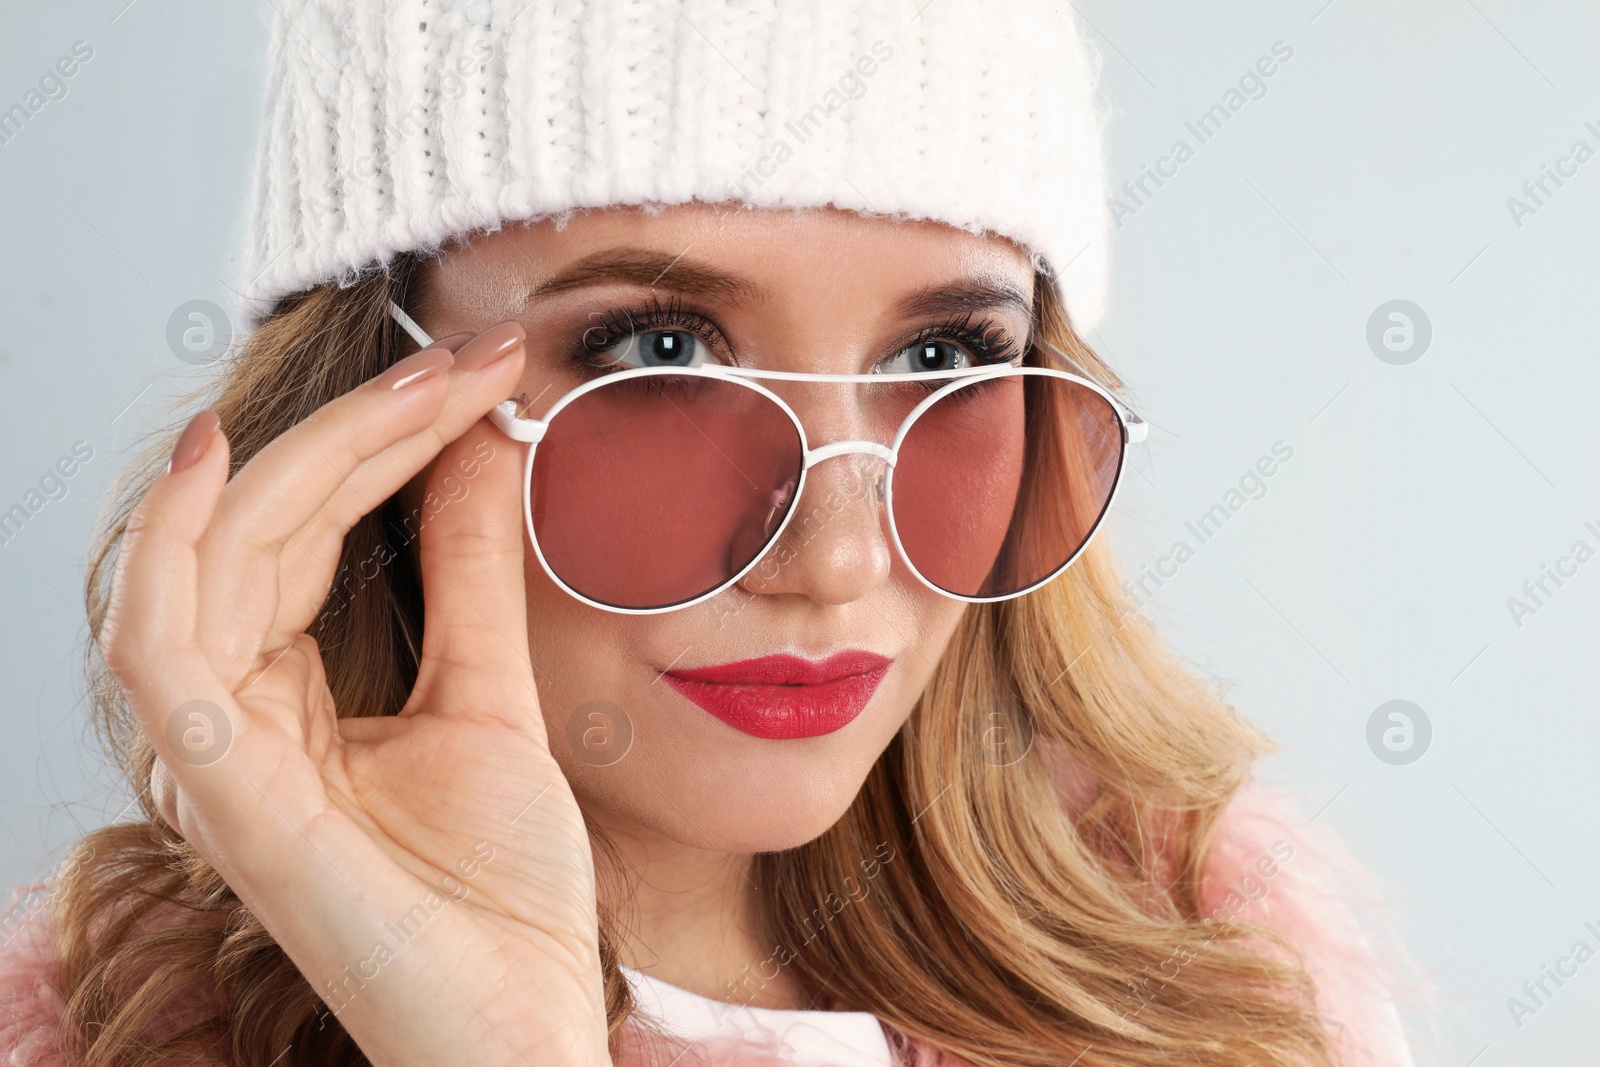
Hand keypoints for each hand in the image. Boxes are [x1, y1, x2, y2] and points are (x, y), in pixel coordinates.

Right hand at [103, 323, 609, 1066]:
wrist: (520, 1019)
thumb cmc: (498, 886)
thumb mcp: (489, 695)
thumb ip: (469, 574)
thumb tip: (479, 446)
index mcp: (288, 696)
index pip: (305, 531)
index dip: (380, 438)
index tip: (482, 370)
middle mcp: (237, 713)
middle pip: (260, 526)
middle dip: (363, 426)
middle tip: (473, 356)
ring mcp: (221, 752)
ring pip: (213, 557)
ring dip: (308, 454)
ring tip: (414, 382)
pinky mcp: (225, 791)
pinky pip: (158, 646)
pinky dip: (170, 545)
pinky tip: (221, 455)